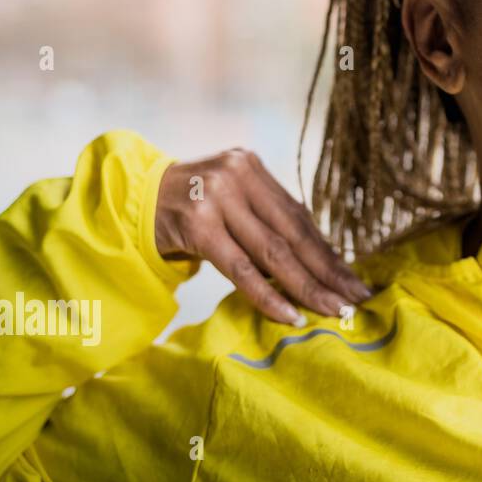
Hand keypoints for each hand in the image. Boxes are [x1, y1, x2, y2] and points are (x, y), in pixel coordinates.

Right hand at [155, 148, 371, 324]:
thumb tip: (322, 262)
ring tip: (333, 310)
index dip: (328, 251)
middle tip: (356, 299)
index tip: (353, 279)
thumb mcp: (229, 201)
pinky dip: (268, 295)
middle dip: (328, 271)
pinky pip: (241, 269)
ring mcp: (216, 198)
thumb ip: (266, 220)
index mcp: (251, 166)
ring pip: (273, 252)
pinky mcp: (197, 226)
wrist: (126, 202)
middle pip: (294, 234)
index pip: (299, 217)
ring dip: (307, 286)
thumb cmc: (186, 209)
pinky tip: (291, 314)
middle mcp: (237, 175)